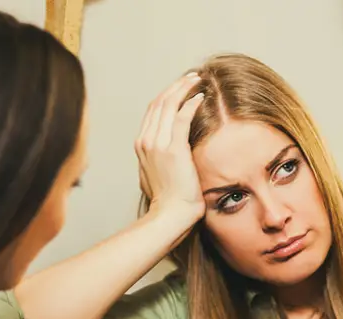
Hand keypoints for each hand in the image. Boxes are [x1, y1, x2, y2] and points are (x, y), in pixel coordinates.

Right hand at [135, 73, 204, 225]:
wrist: (170, 216)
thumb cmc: (169, 202)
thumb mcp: (158, 176)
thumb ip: (160, 160)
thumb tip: (170, 155)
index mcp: (141, 145)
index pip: (153, 111)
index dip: (167, 95)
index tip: (182, 88)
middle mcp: (145, 141)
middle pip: (158, 103)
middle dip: (176, 86)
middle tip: (192, 77)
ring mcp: (157, 144)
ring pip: (168, 104)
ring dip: (183, 88)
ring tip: (198, 80)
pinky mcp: (173, 149)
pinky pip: (181, 117)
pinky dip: (191, 103)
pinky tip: (201, 97)